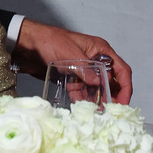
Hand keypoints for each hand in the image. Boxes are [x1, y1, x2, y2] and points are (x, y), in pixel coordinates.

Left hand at [14, 19, 131, 103]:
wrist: (27, 43)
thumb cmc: (49, 40)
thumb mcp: (70, 54)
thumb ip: (85, 69)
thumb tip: (98, 83)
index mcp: (99, 50)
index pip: (121, 69)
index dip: (125, 86)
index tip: (123, 101)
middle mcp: (93, 60)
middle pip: (110, 81)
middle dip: (111, 96)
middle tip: (110, 111)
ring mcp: (81, 70)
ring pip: (94, 88)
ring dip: (96, 99)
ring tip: (97, 112)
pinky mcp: (69, 77)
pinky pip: (79, 90)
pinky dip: (81, 98)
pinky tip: (82, 107)